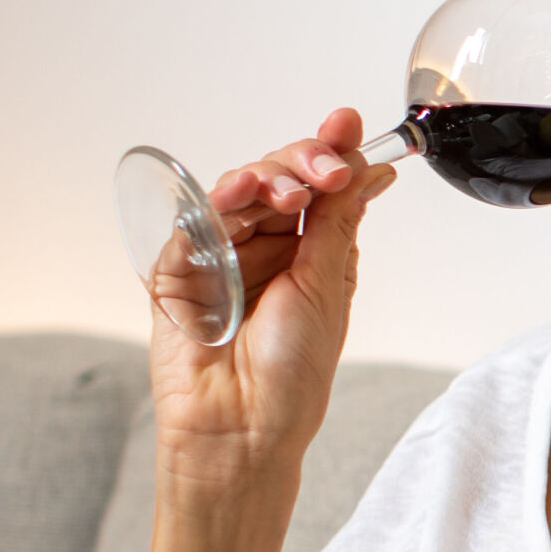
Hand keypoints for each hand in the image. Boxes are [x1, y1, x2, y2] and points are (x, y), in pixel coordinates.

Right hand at [145, 107, 397, 551]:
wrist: (246, 427)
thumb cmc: (292, 374)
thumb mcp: (327, 285)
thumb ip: (338, 219)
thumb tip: (372, 169)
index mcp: (307, 250)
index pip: (316, 186)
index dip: (330, 151)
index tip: (347, 124)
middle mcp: (264, 247)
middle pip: (277, 178)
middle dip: (301, 163)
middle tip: (322, 172)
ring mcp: (219, 254)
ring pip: (236, 190)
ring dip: (264, 180)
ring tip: (286, 193)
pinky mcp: (177, 268)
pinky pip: (193, 221)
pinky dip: (216, 203)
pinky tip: (238, 197)